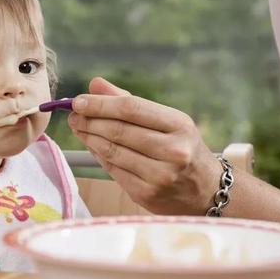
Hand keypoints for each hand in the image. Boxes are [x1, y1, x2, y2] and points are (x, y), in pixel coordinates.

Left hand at [67, 77, 221, 214]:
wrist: (206, 190)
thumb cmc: (181, 147)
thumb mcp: (166, 120)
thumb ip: (128, 101)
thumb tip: (94, 84)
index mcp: (179, 125)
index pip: (130, 108)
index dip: (100, 104)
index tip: (78, 101)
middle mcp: (173, 150)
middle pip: (118, 130)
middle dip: (89, 120)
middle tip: (73, 115)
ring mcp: (160, 175)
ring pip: (112, 151)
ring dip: (88, 138)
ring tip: (78, 128)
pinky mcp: (146, 194)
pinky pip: (112, 170)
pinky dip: (97, 155)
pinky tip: (91, 146)